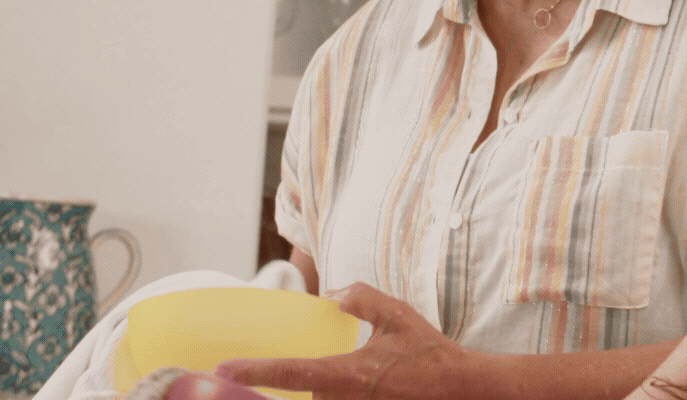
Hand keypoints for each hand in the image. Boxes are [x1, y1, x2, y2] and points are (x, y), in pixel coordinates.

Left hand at [215, 283, 468, 399]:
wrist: (462, 391)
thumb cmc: (431, 357)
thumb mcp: (397, 316)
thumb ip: (362, 299)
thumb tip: (332, 296)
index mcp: (349, 375)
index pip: (291, 373)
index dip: (254, 371)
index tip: (223, 370)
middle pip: (303, 396)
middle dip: (288, 386)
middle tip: (262, 374)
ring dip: (320, 389)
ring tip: (313, 375)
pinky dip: (334, 392)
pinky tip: (363, 378)